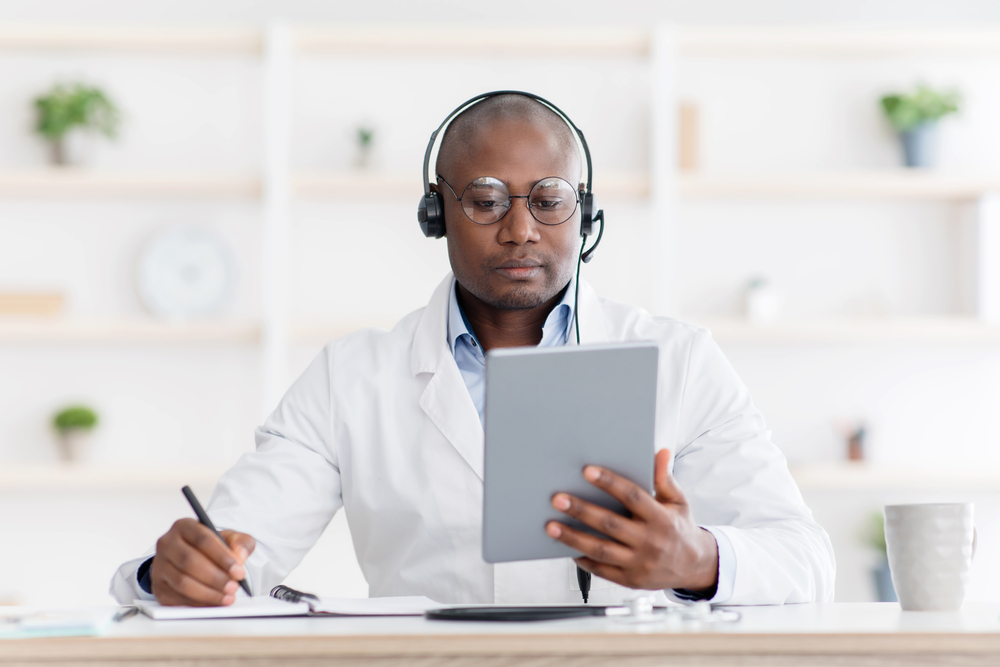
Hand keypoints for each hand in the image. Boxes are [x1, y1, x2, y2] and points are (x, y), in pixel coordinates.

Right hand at [150, 518, 255, 605]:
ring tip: (227, 597)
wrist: (193, 559)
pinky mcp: (158, 586)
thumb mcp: (230, 539)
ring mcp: (159, 566)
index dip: (222, 557)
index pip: (203, 539)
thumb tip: (240, 555)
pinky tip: (213, 603)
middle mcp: (167, 543)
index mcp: (184, 526)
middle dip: (215, 578)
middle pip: (190, 562)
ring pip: (182, 582)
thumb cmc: (211, 548)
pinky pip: (176, 598)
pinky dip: (197, 603)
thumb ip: (241, 542)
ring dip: (207, 593)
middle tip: (234, 587)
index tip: (238, 571)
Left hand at [545, 449, 718, 593]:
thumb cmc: (679, 528)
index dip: (610, 482)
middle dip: (582, 510)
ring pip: (601, 550)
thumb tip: (659, 453)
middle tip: (558, 498)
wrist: (693, 566)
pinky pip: (601, 570)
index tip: (587, 471)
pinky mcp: (630, 580)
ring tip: (551, 526)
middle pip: (610, 524)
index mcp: (661, 519)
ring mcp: (639, 564)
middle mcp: (650, 542)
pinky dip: (582, 560)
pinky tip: (566, 548)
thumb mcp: (678, 502)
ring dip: (573, 537)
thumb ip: (665, 478)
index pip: (632, 497)